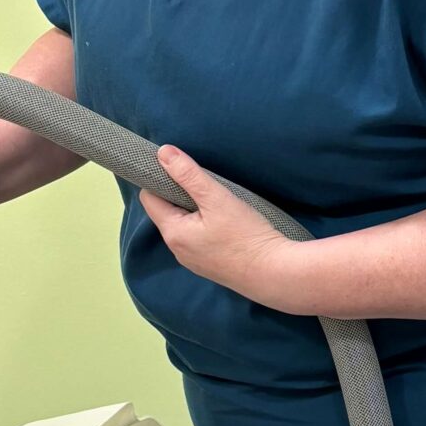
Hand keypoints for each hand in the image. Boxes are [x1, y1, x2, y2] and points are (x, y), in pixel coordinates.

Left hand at [139, 146, 298, 306]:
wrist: (275, 274)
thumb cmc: (247, 236)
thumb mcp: (217, 198)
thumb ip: (188, 174)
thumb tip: (163, 152)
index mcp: (173, 232)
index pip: (149, 198)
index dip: (161, 180)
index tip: (182, 170)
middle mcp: (177, 249)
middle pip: (166, 212)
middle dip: (179, 195)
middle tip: (205, 185)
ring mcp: (193, 261)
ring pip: (184, 226)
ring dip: (194, 211)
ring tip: (218, 203)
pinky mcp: (209, 266)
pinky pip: (197, 240)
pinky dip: (205, 227)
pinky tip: (226, 224)